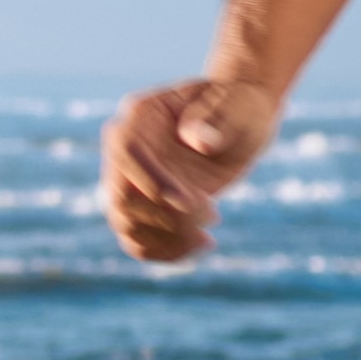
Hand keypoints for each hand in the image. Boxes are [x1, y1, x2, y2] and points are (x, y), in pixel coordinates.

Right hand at [101, 76, 276, 260]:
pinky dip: (162, 253)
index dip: (153, 182)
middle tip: (213, 217)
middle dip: (167, 218)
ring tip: (207, 239)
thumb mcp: (238, 106)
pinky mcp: (144, 204)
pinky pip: (136, 239)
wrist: (239, 121)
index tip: (195, 203)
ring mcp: (130, 178)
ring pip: (125, 223)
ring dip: (166, 240)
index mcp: (141, 113)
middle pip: (121, 195)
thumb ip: (218, 119)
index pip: (126, 151)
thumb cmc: (239, 107)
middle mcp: (126, 147)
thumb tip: (196, 141)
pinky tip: (199, 248)